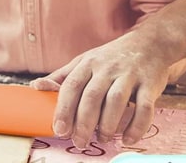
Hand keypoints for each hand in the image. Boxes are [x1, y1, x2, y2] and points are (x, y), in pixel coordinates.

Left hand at [30, 30, 185, 148]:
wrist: (149, 43)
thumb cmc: (111, 57)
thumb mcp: (85, 61)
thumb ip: (63, 76)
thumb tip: (36, 86)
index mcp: (88, 63)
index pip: (72, 86)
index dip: (64, 109)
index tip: (59, 130)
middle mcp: (107, 68)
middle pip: (92, 96)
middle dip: (84, 123)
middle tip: (79, 142)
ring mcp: (129, 75)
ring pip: (116, 102)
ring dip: (108, 125)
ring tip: (103, 138)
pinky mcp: (150, 84)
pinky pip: (144, 108)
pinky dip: (136, 127)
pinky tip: (128, 139)